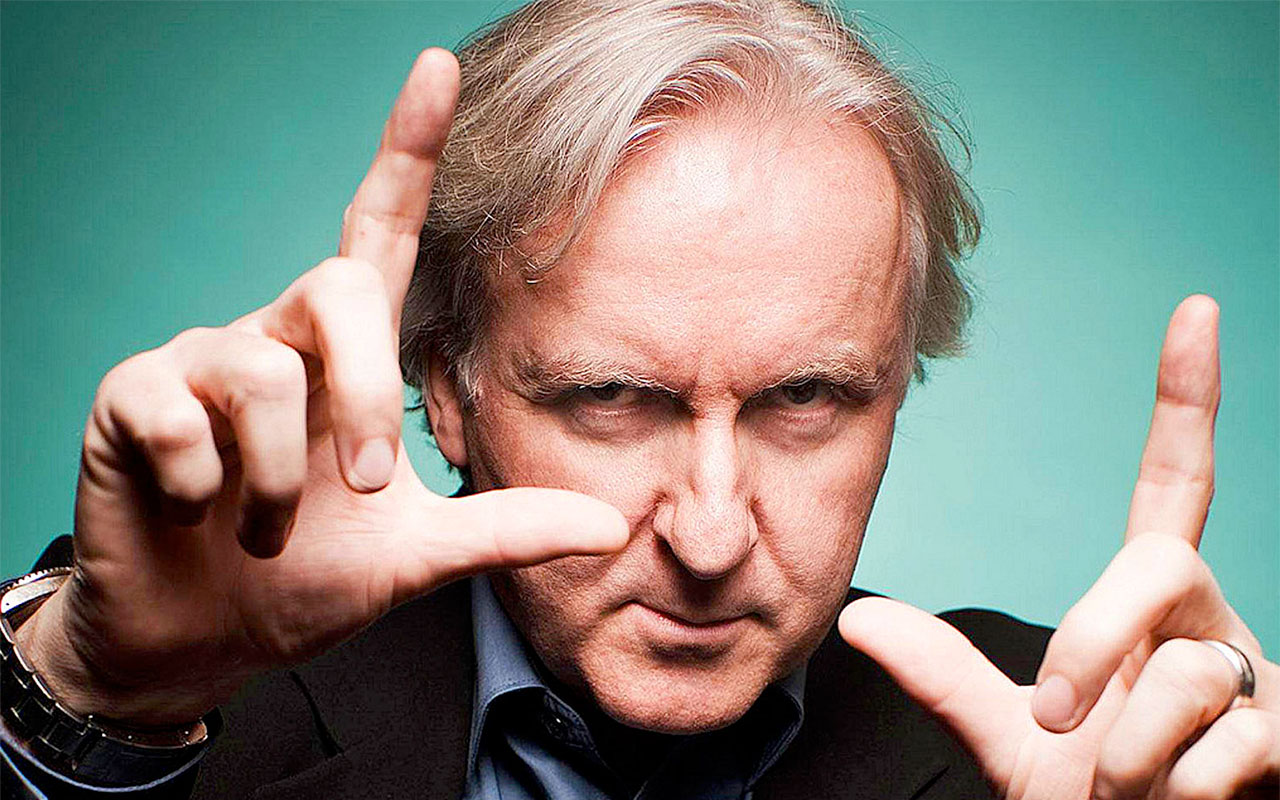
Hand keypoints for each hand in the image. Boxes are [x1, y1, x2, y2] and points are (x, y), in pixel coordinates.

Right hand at [16, 49, 627, 726]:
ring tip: (266, 533)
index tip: (439, 68)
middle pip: (337, 289)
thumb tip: (614, 528)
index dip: (407, 151)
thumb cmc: (303, 579)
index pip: (378, 230)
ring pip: (257, 368)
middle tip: (362, 488)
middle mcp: (276, 333)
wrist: (202, 639)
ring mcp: (198, 360)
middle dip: (362, 394)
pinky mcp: (129, 397)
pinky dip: (200, 484)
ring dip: (280, 480)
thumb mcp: (417, 555)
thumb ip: (507, 529)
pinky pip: (175, 413)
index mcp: (344, 354)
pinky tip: (193, 510)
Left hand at [839, 296, 1277, 798]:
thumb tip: (855, 619)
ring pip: (1190, 672)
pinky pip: (1232, 744)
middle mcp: (1210, 623)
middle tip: (1049, 712)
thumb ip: (944, 675)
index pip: (1172, 485)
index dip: (1186, 401)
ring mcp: (1259, 680)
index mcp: (1147, 606)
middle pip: (1163, 562)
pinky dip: (1176, 790)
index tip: (1195, 310)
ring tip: (1123, 790)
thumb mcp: (1008, 736)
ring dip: (1130, 751)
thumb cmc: (1084, 796)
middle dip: (1093, 637)